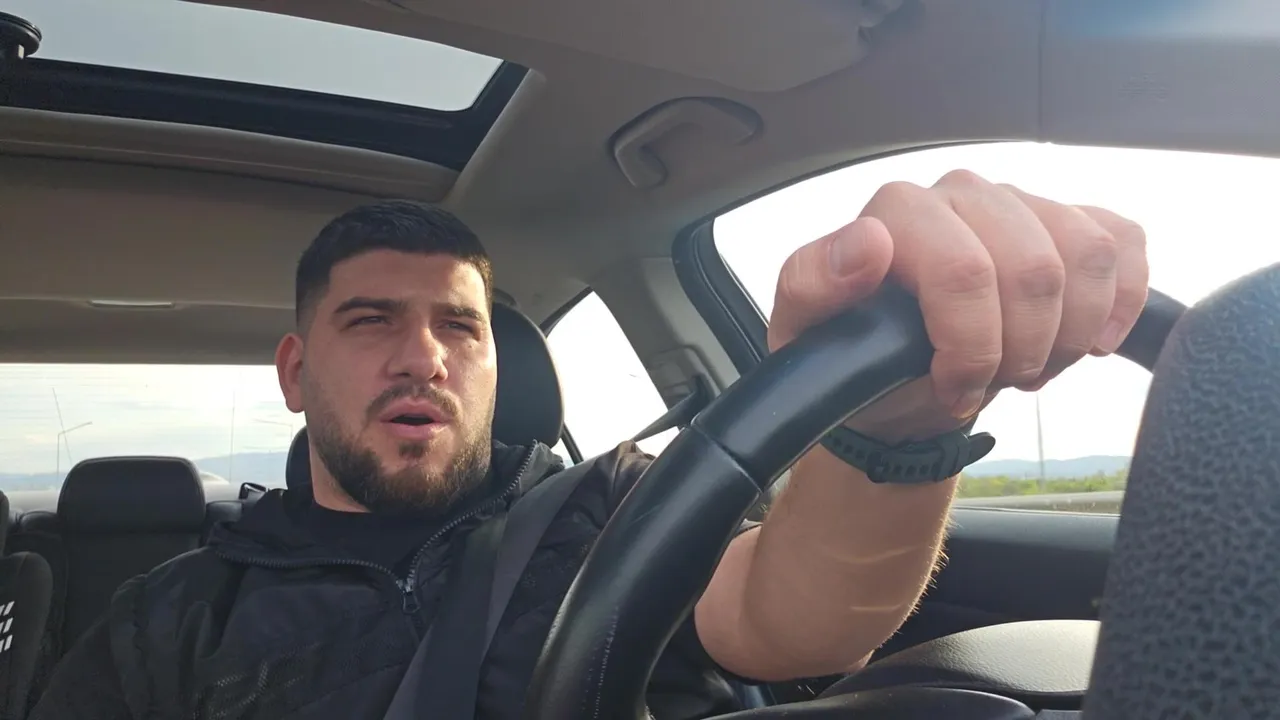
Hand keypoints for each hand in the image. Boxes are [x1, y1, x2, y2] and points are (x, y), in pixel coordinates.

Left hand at [766, 170, 1148, 444]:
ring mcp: (1019, 203)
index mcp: (898, 211)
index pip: (965, 271)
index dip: (972, 347)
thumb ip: (815, 283)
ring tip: (1026, 365)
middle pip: (1035, 270)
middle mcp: (960, 193)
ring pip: (1088, 256)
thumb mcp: (808, 334)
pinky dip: (1118, 304)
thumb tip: (866, 243)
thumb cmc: (853, 355)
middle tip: (990, 383)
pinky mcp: (1069, 222)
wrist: (896, 381)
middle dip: (1021, 350)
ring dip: (1067, 334)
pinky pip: (1123, 243)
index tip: (952, 387)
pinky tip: (1083, 340)